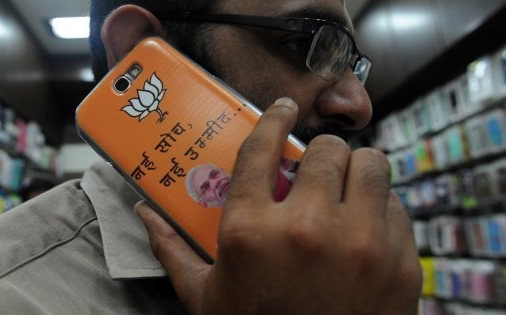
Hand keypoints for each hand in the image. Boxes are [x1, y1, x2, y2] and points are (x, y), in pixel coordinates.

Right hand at [135, 97, 421, 314]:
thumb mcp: (203, 296)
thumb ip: (171, 249)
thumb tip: (143, 213)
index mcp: (251, 232)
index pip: (262, 147)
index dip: (273, 117)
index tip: (282, 107)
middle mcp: (307, 229)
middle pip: (326, 150)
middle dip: (320, 155)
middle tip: (314, 170)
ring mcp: (359, 244)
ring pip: (371, 165)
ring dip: (357, 171)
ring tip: (344, 188)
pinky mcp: (398, 262)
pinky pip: (396, 207)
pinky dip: (380, 209)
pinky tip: (364, 227)